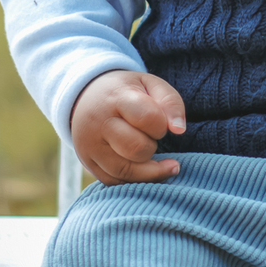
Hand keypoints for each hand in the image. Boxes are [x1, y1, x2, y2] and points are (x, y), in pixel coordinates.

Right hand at [70, 69, 185, 185]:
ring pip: (126, 171)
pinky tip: (144, 171)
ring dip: (149, 170)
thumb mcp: (150, 84)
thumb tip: (179, 130)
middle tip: (152, 138)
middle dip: (153, 147)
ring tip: (162, 163)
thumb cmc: (127, 92)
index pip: (148, 118)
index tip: (161, 124)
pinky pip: (114, 182)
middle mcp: (99, 123)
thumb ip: (170, 102)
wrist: (86, 97)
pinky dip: (134, 181)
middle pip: (137, 148)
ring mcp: (90, 146)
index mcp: (116, 98)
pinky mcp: (88, 164)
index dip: (162, 125)